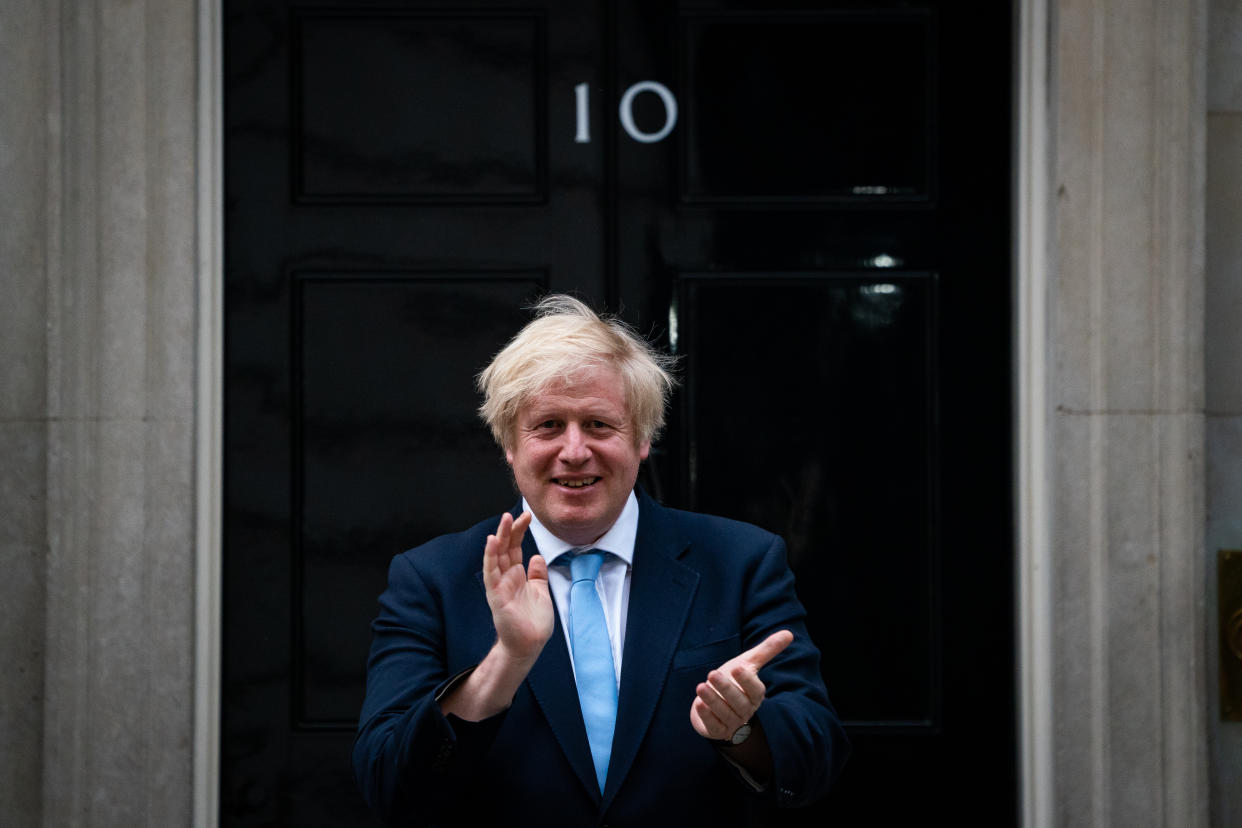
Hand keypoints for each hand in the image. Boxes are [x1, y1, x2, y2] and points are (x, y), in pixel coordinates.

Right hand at [482, 511, 553, 661]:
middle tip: (514, 513)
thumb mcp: (541, 592)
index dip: (519, 531)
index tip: (527, 516)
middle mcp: (506, 578)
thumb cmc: (533, 622)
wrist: (529, 645)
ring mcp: (500, 586)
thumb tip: (537, 556)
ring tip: (503, 521)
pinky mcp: (496, 596)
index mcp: (517, 575)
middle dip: (509, 530)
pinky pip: (491, 573)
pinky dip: (491, 557)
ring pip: (496, 557)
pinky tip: (492, 542)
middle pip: (506, 548)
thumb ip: (538, 574)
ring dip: (499, 538)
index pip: (516, 547)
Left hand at [689, 630, 793, 741]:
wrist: (716, 704)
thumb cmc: (735, 681)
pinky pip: (713, 726)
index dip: (747, 680)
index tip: (738, 668)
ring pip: (724, 713)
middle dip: (725, 688)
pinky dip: (706, 716)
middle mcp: (745, 710)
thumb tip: (789, 633)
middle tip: (712, 674)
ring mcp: (732, 722)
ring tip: (700, 686)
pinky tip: (699, 704)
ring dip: (712, 700)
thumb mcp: (748, 663)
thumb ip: (767, 650)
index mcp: (755, 695)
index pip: (755, 690)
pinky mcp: (717, 730)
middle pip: (738, 702)